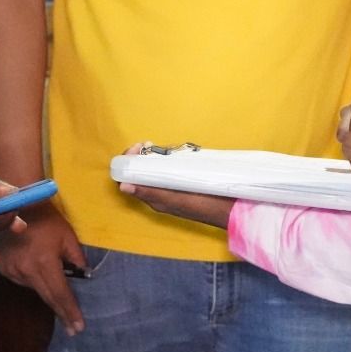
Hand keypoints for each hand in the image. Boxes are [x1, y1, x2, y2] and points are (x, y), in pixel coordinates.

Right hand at [0, 204, 87, 334]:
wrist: (17, 203)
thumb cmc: (47, 218)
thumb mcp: (68, 236)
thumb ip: (76, 258)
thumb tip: (83, 275)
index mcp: (45, 263)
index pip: (60, 294)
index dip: (70, 311)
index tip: (79, 327)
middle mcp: (26, 271)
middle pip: (47, 297)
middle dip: (62, 313)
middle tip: (73, 329)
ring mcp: (11, 270)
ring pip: (34, 288)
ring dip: (47, 291)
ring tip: (59, 297)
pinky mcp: (2, 267)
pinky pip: (22, 280)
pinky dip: (32, 280)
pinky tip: (38, 273)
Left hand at [116, 144, 233, 227]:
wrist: (227, 207)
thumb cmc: (200, 205)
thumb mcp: (172, 199)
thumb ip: (149, 192)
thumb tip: (123, 186)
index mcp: (152, 197)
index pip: (130, 179)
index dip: (128, 162)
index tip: (138, 147)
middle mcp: (159, 191)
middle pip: (140, 171)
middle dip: (141, 155)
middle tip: (149, 144)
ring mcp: (171, 185)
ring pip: (154, 168)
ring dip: (153, 155)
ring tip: (159, 147)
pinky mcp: (183, 179)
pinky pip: (168, 167)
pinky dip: (167, 158)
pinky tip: (173, 152)